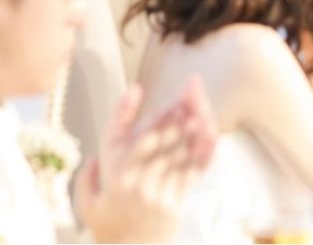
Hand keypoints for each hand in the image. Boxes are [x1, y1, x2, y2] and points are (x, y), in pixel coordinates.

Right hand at [78, 78, 216, 242]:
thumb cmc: (108, 225)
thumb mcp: (87, 203)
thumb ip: (86, 177)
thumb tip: (92, 154)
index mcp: (117, 180)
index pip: (139, 144)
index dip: (157, 122)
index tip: (170, 105)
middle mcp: (140, 186)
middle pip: (164, 146)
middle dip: (179, 123)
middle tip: (190, 102)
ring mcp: (160, 194)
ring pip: (181, 158)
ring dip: (193, 135)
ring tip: (203, 116)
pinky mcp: (177, 203)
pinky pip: (193, 174)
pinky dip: (203, 155)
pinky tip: (211, 138)